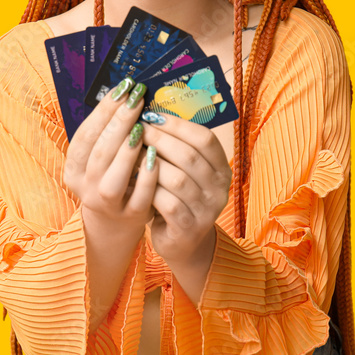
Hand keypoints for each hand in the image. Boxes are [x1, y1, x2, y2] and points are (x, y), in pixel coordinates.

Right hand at [63, 78, 157, 231]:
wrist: (115, 223)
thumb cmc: (113, 178)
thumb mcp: (103, 158)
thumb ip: (110, 133)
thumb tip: (126, 93)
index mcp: (75, 168)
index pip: (85, 135)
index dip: (103, 111)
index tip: (122, 89)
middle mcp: (85, 186)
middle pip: (98, 151)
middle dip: (118, 122)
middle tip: (136, 99)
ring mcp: (106, 203)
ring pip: (111, 175)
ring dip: (127, 149)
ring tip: (141, 127)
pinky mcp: (129, 215)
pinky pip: (138, 195)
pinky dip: (146, 175)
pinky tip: (155, 156)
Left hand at [141, 115, 231, 264]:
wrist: (182, 242)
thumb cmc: (178, 198)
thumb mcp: (185, 171)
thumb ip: (177, 146)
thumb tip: (152, 112)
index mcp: (222, 169)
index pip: (204, 139)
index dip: (177, 124)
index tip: (152, 114)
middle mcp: (219, 189)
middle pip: (189, 156)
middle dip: (159, 139)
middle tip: (137, 129)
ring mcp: (206, 211)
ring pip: (177, 179)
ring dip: (152, 163)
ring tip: (132, 153)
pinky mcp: (189, 229)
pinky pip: (168, 203)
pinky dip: (150, 189)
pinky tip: (135, 180)